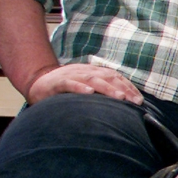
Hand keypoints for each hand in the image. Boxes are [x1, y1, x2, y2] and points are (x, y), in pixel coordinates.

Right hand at [26, 63, 142, 104]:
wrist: (37, 83)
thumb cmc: (66, 90)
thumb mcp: (87, 88)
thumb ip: (102, 93)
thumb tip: (124, 105)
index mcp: (93, 72)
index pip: (115, 77)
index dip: (128, 87)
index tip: (140, 100)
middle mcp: (85, 71)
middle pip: (107, 77)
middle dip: (123, 89)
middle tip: (135, 102)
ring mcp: (71, 76)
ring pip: (92, 79)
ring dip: (108, 88)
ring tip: (120, 97)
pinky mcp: (57, 83)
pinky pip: (69, 83)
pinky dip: (80, 87)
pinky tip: (89, 93)